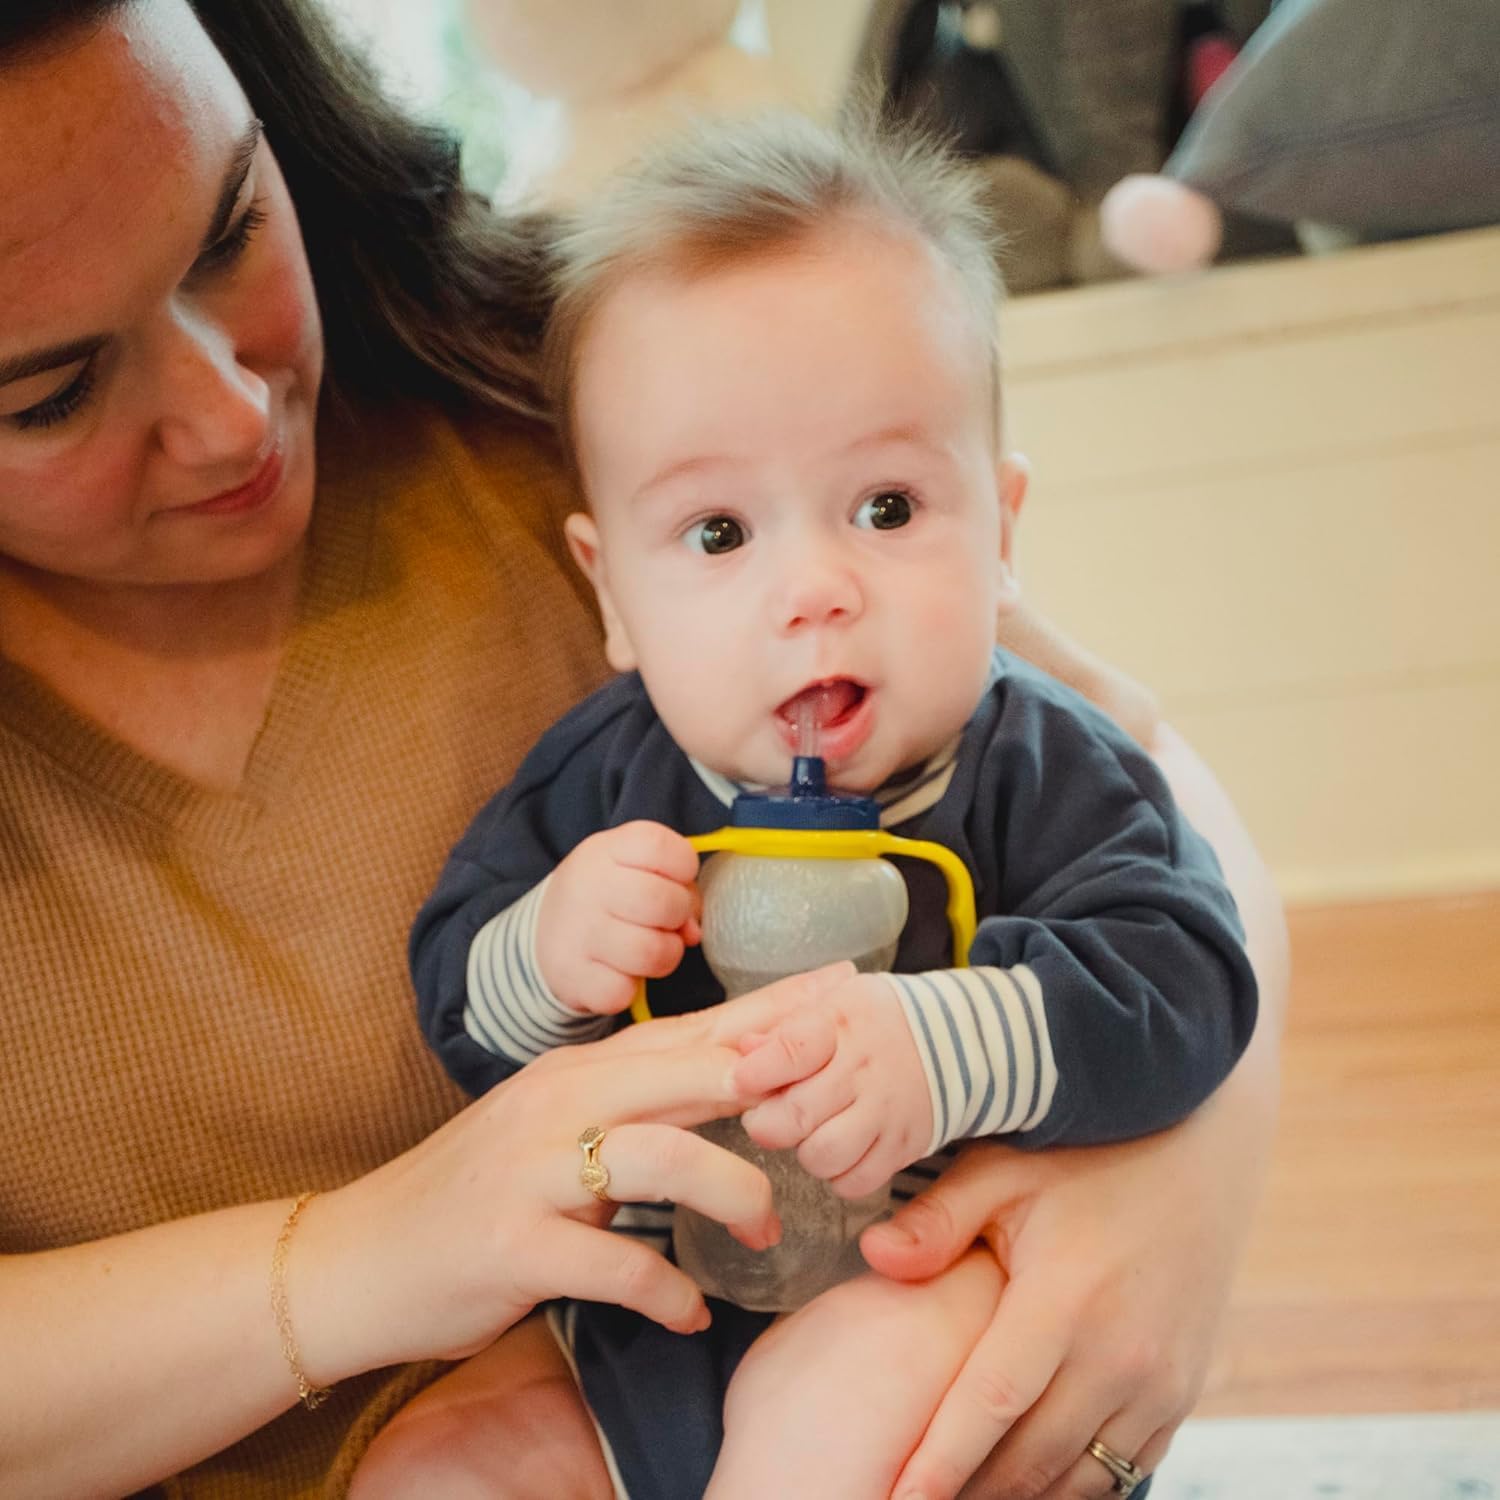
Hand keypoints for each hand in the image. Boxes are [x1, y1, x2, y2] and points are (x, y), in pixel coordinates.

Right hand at [299, 965, 847, 1381]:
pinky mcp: (513, 1246)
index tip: (837, 993)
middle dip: (768, 1074)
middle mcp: (556, 1105)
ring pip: (660, 1157)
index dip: (766, 1012)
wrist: (360, 1256)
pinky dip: (665, 1290)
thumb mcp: (549, 1130)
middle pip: (683, 1071)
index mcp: (573, 1074)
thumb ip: (627, 1106)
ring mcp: (532, 1172)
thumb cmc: (473, 1193)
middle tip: (836, 1087)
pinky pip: (612, 1264)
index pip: (686, 1031)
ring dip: (731, 1192)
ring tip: (767, 1231)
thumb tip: (725, 1089)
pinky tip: (690, 1310)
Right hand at [535, 820, 699, 1013]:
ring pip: (652, 952)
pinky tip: (620, 973)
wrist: (545, 931)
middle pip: (663, 902)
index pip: (659, 845)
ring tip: (650, 949)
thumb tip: (693, 931)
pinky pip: (624, 992)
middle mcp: (587, 886)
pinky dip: (630, 988)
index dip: (684, 866)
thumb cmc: (608, 897)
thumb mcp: (634, 870)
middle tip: (666, 921)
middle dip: (679, 916)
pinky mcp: (572, 976)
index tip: (675, 879)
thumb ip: (676, 886)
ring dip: (664, 956)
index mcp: (606, 850)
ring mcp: (577, 932)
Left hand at [734, 972, 931, 1198]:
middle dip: (766, 1123)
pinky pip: (855, 1182)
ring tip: (808, 1133)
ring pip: (823, 1155)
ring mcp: (886, 1111)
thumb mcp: (831, 1004)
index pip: (792, 1050)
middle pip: (797, 1115)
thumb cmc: (876, 1021)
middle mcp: (864, 1070)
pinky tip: (838, 1150)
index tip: (740, 1081)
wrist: (952, 1037)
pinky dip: (837, 1175)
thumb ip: (783, 1028)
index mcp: (840, 1024)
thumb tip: (743, 1051)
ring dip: (804, 1150)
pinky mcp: (902, 1146)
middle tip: (764, 1116)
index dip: (756, 1072)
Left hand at [859, 1108, 1260, 1499]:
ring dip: (1021, 1496)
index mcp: (1065, 1299)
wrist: (1198, 1152)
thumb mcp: (1004, 1170)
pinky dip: (1076, 1488)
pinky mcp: (1182, 1393)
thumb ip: (937, 1219)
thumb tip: (873, 1257)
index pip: (989, 1405)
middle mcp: (1120, 1354)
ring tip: (963, 1497)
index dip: (939, 1464)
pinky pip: (1125, 1469)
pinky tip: (1030, 1486)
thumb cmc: (1086, 1156)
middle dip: (969, 1492)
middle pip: (1031, 1457)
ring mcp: (1160, 1381)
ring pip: (1080, 1477)